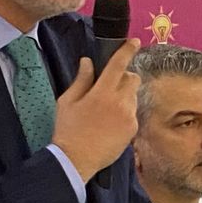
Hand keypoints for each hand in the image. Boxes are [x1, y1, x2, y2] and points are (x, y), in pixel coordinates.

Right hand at [51, 38, 140, 178]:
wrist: (76, 160)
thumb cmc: (68, 130)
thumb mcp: (67, 102)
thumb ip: (81, 80)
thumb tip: (88, 62)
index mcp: (102, 92)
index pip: (119, 65)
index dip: (127, 50)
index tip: (134, 42)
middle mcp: (120, 102)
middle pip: (133, 78)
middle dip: (124, 77)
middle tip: (109, 86)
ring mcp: (129, 117)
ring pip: (133, 96)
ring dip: (123, 96)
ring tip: (106, 110)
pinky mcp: (133, 130)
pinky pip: (132, 113)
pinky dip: (124, 113)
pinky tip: (109, 123)